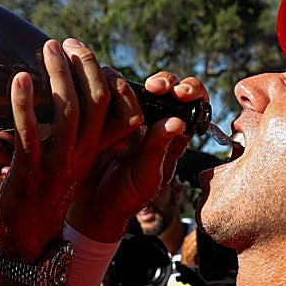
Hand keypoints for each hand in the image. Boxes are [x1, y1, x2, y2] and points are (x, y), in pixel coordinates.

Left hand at [0, 38, 143, 260]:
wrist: (31, 236)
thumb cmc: (47, 191)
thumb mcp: (72, 159)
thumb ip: (76, 131)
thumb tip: (68, 92)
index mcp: (96, 150)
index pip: (121, 109)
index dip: (109, 78)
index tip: (86, 55)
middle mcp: (83, 154)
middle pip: (98, 102)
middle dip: (85, 66)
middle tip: (67, 43)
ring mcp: (58, 162)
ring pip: (69, 111)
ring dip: (58, 75)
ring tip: (48, 49)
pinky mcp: (31, 170)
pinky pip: (30, 132)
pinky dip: (25, 103)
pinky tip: (20, 79)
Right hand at [66, 70, 200, 241]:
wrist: (91, 203)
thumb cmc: (125, 195)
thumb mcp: (145, 176)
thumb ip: (158, 149)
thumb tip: (177, 121)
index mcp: (173, 136)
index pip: (194, 105)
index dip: (192, 92)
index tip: (181, 94)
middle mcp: (154, 121)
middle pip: (168, 87)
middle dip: (164, 82)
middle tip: (154, 87)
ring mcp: (128, 115)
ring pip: (137, 84)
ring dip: (130, 88)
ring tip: (120, 113)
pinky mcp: (104, 112)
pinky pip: (108, 91)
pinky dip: (106, 92)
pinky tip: (101, 111)